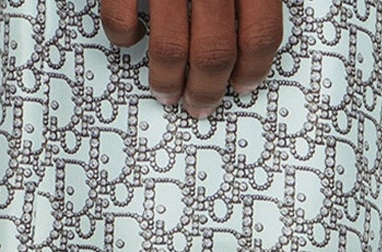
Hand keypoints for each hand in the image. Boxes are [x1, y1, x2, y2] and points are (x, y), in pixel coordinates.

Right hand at [101, 1, 284, 118]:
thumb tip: (252, 34)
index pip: (260, 34)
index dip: (254, 69)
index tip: (244, 85)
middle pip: (215, 52)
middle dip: (206, 89)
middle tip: (199, 104)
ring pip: (170, 46)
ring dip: (166, 80)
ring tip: (165, 91)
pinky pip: (121, 17)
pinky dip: (124, 37)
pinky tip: (132, 37)